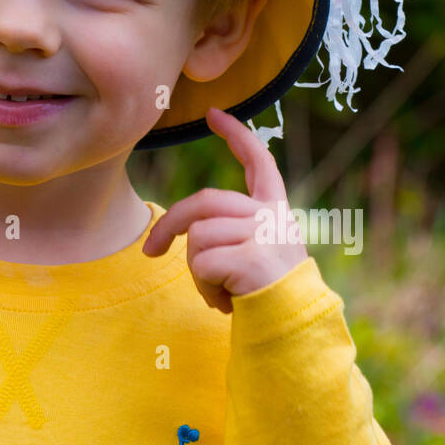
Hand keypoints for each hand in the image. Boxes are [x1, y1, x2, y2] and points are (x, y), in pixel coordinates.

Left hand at [141, 106, 306, 311]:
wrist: (294, 331)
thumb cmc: (268, 297)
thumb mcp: (255, 255)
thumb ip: (232, 231)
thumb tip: (179, 232)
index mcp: (276, 211)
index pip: (259, 162)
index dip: (237, 135)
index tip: (215, 114)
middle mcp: (272, 216)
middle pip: (202, 202)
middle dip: (167, 225)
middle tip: (149, 253)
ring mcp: (263, 234)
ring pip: (197, 237)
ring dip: (196, 272)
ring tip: (220, 292)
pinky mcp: (251, 256)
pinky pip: (201, 263)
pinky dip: (204, 288)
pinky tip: (226, 304)